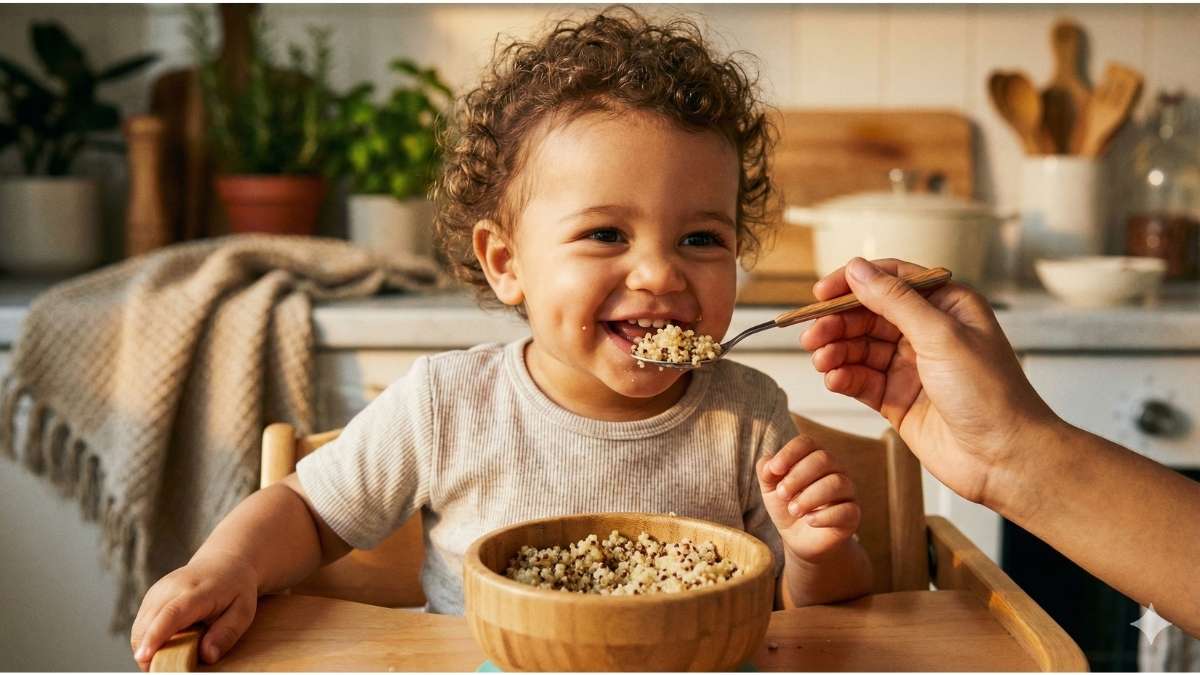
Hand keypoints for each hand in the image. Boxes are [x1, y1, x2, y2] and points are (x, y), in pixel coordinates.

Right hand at [130, 551, 258, 670]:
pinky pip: (140, 626)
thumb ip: (227, 633)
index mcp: (196, 592)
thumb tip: (208, 656)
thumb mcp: (243, 611)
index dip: (156, 636)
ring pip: (139, 629)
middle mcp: (170, 589)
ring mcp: (157, 592)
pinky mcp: (150, 598)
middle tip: (171, 669)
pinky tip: (168, 642)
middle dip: (150, 653)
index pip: (171, 614)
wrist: (223, 562)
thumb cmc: (236, 589)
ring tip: (174, 655)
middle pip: (147, 625)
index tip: (143, 657)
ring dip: (148, 648)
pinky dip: (147, 640)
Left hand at [756, 434, 860, 560]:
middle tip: (782, 494)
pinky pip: (846, 510)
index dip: (789, 453)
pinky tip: (809, 521)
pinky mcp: (852, 515)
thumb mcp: (770, 488)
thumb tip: (769, 464)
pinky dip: (824, 516)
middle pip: (823, 459)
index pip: (807, 443)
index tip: (774, 469)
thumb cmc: (787, 505)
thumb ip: (766, 471)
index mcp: (813, 457)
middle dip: (798, 476)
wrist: (798, 538)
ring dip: (810, 497)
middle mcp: (834, 469)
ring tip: (793, 510)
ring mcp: (847, 491)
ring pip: (836, 483)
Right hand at [800, 257, 1060, 507]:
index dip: (854, 283)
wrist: (1005, 458)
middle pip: (868, 315)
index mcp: (947, 306)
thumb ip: (896, 302)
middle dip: (838, 323)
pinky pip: (861, 380)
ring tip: (821, 360)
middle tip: (812, 335)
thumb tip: (858, 270)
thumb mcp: (941, 336)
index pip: (891, 281)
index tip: (821, 292)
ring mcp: (911, 367)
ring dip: (836, 351)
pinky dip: (843, 377)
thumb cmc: (990, 394)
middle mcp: (927, 332)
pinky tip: (834, 379)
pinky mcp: (898, 399)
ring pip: (860, 348)